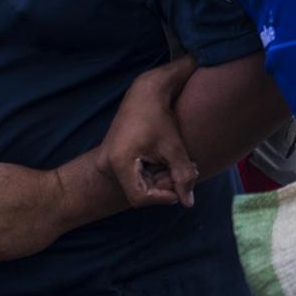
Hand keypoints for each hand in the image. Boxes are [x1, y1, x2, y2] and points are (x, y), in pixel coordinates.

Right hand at [101, 61, 197, 208]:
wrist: (144, 92)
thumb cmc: (160, 117)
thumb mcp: (175, 148)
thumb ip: (183, 176)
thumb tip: (188, 203)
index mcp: (118, 163)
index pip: (139, 197)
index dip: (162, 198)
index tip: (180, 191)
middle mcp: (107, 164)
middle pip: (138, 191)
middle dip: (163, 186)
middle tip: (184, 173)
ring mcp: (107, 161)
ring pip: (137, 183)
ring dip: (159, 179)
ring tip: (178, 164)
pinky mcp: (113, 157)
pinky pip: (133, 174)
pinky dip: (152, 172)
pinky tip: (168, 160)